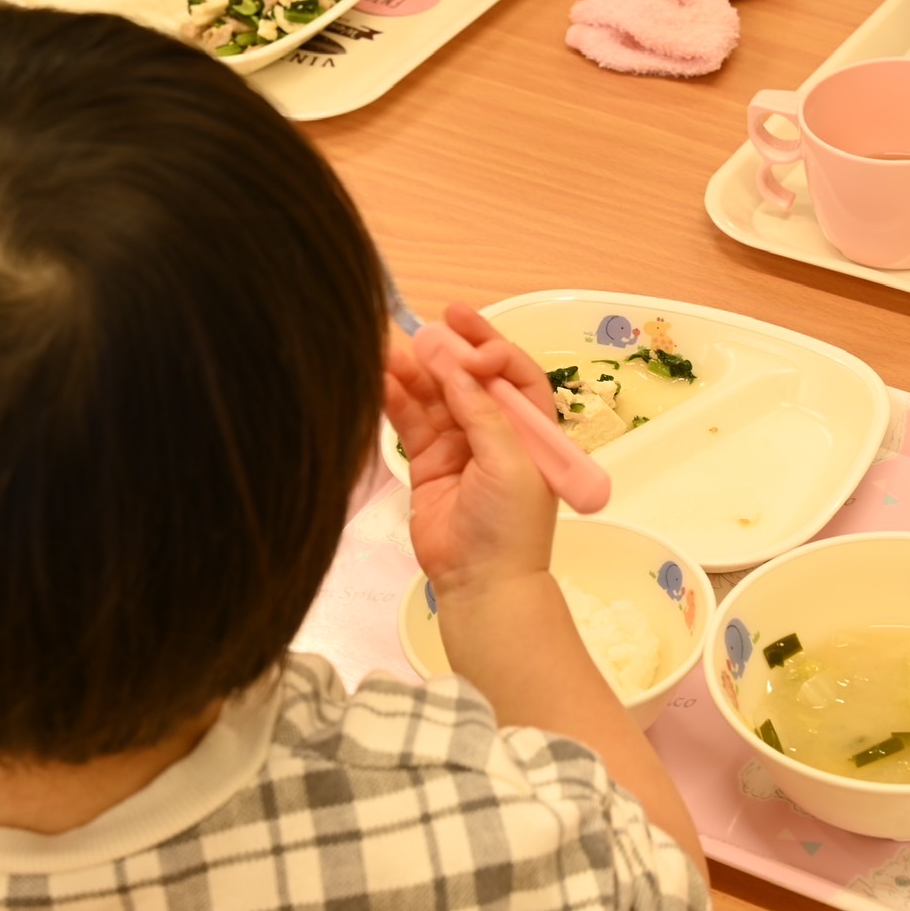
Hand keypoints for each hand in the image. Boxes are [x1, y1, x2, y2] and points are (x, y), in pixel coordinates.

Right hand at [383, 303, 557, 599]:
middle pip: (471, 378)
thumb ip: (483, 413)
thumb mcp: (509, 463)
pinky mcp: (427, 461)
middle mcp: (496, 431)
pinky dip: (396, 399)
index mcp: (530, 428)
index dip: (493, 350)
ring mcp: (459, 444)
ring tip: (390, 351)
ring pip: (436, 396)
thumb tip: (459, 368)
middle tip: (426, 328)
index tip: (469, 344)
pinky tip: (380, 380)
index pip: (514, 373)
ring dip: (416, 372)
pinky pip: (411, 422)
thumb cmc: (510, 527)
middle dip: (449, 352)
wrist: (480, 582)